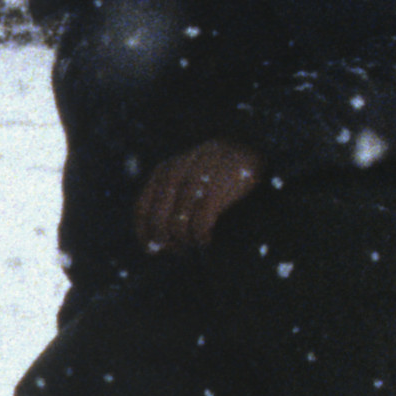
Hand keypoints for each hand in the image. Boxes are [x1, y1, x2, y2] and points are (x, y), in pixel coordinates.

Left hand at [136, 139, 267, 252]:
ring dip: (186, 241)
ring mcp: (194, 180)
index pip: (141, 209)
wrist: (253, 144)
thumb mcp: (189, 175)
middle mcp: (175, 172)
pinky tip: (207, 240)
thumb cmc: (219, 171)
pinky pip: (199, 225)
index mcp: (164, 170)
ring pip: (178, 225)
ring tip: (197, 243)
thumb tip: (154, 244)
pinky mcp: (216, 189)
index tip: (153, 250)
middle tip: (181, 250)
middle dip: (166, 241)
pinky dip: (200, 238)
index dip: (144, 234)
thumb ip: (169, 200)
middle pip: (158, 220)